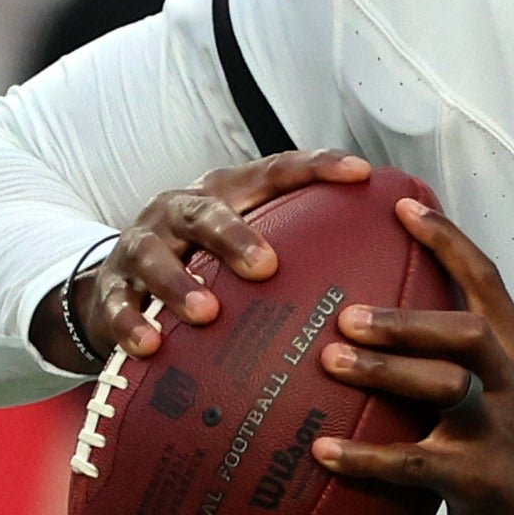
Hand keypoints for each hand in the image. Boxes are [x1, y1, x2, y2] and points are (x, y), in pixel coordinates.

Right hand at [34, 149, 375, 377]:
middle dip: (235, 235)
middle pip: (207, 212)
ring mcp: (142, 247)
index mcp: (226, 195)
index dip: (316, 167)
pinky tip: (150, 347)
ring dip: (179, 282)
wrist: (115, 287)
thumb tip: (403, 273)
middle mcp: (181, 211)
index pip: (275, 172)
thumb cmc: (208, 269)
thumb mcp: (252, 249)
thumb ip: (309, 254)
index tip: (361, 174)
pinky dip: (131, 324)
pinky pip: (117, 305)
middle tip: (267, 267)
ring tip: (206, 312)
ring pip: (155, 255)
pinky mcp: (110, 289)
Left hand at [305, 196, 513, 514]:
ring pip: (444, 387)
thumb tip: (402, 322)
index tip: (403, 207)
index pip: (487, 283)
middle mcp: (510, 383)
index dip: (447, 243)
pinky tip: (324, 451)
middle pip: (466, 333)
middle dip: (407, 322)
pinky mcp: (477, 478)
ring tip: (330, 363)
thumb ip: (472, 357)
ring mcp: (496, 430)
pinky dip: (365, 457)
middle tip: (348, 317)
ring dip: (384, 374)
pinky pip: (414, 462)